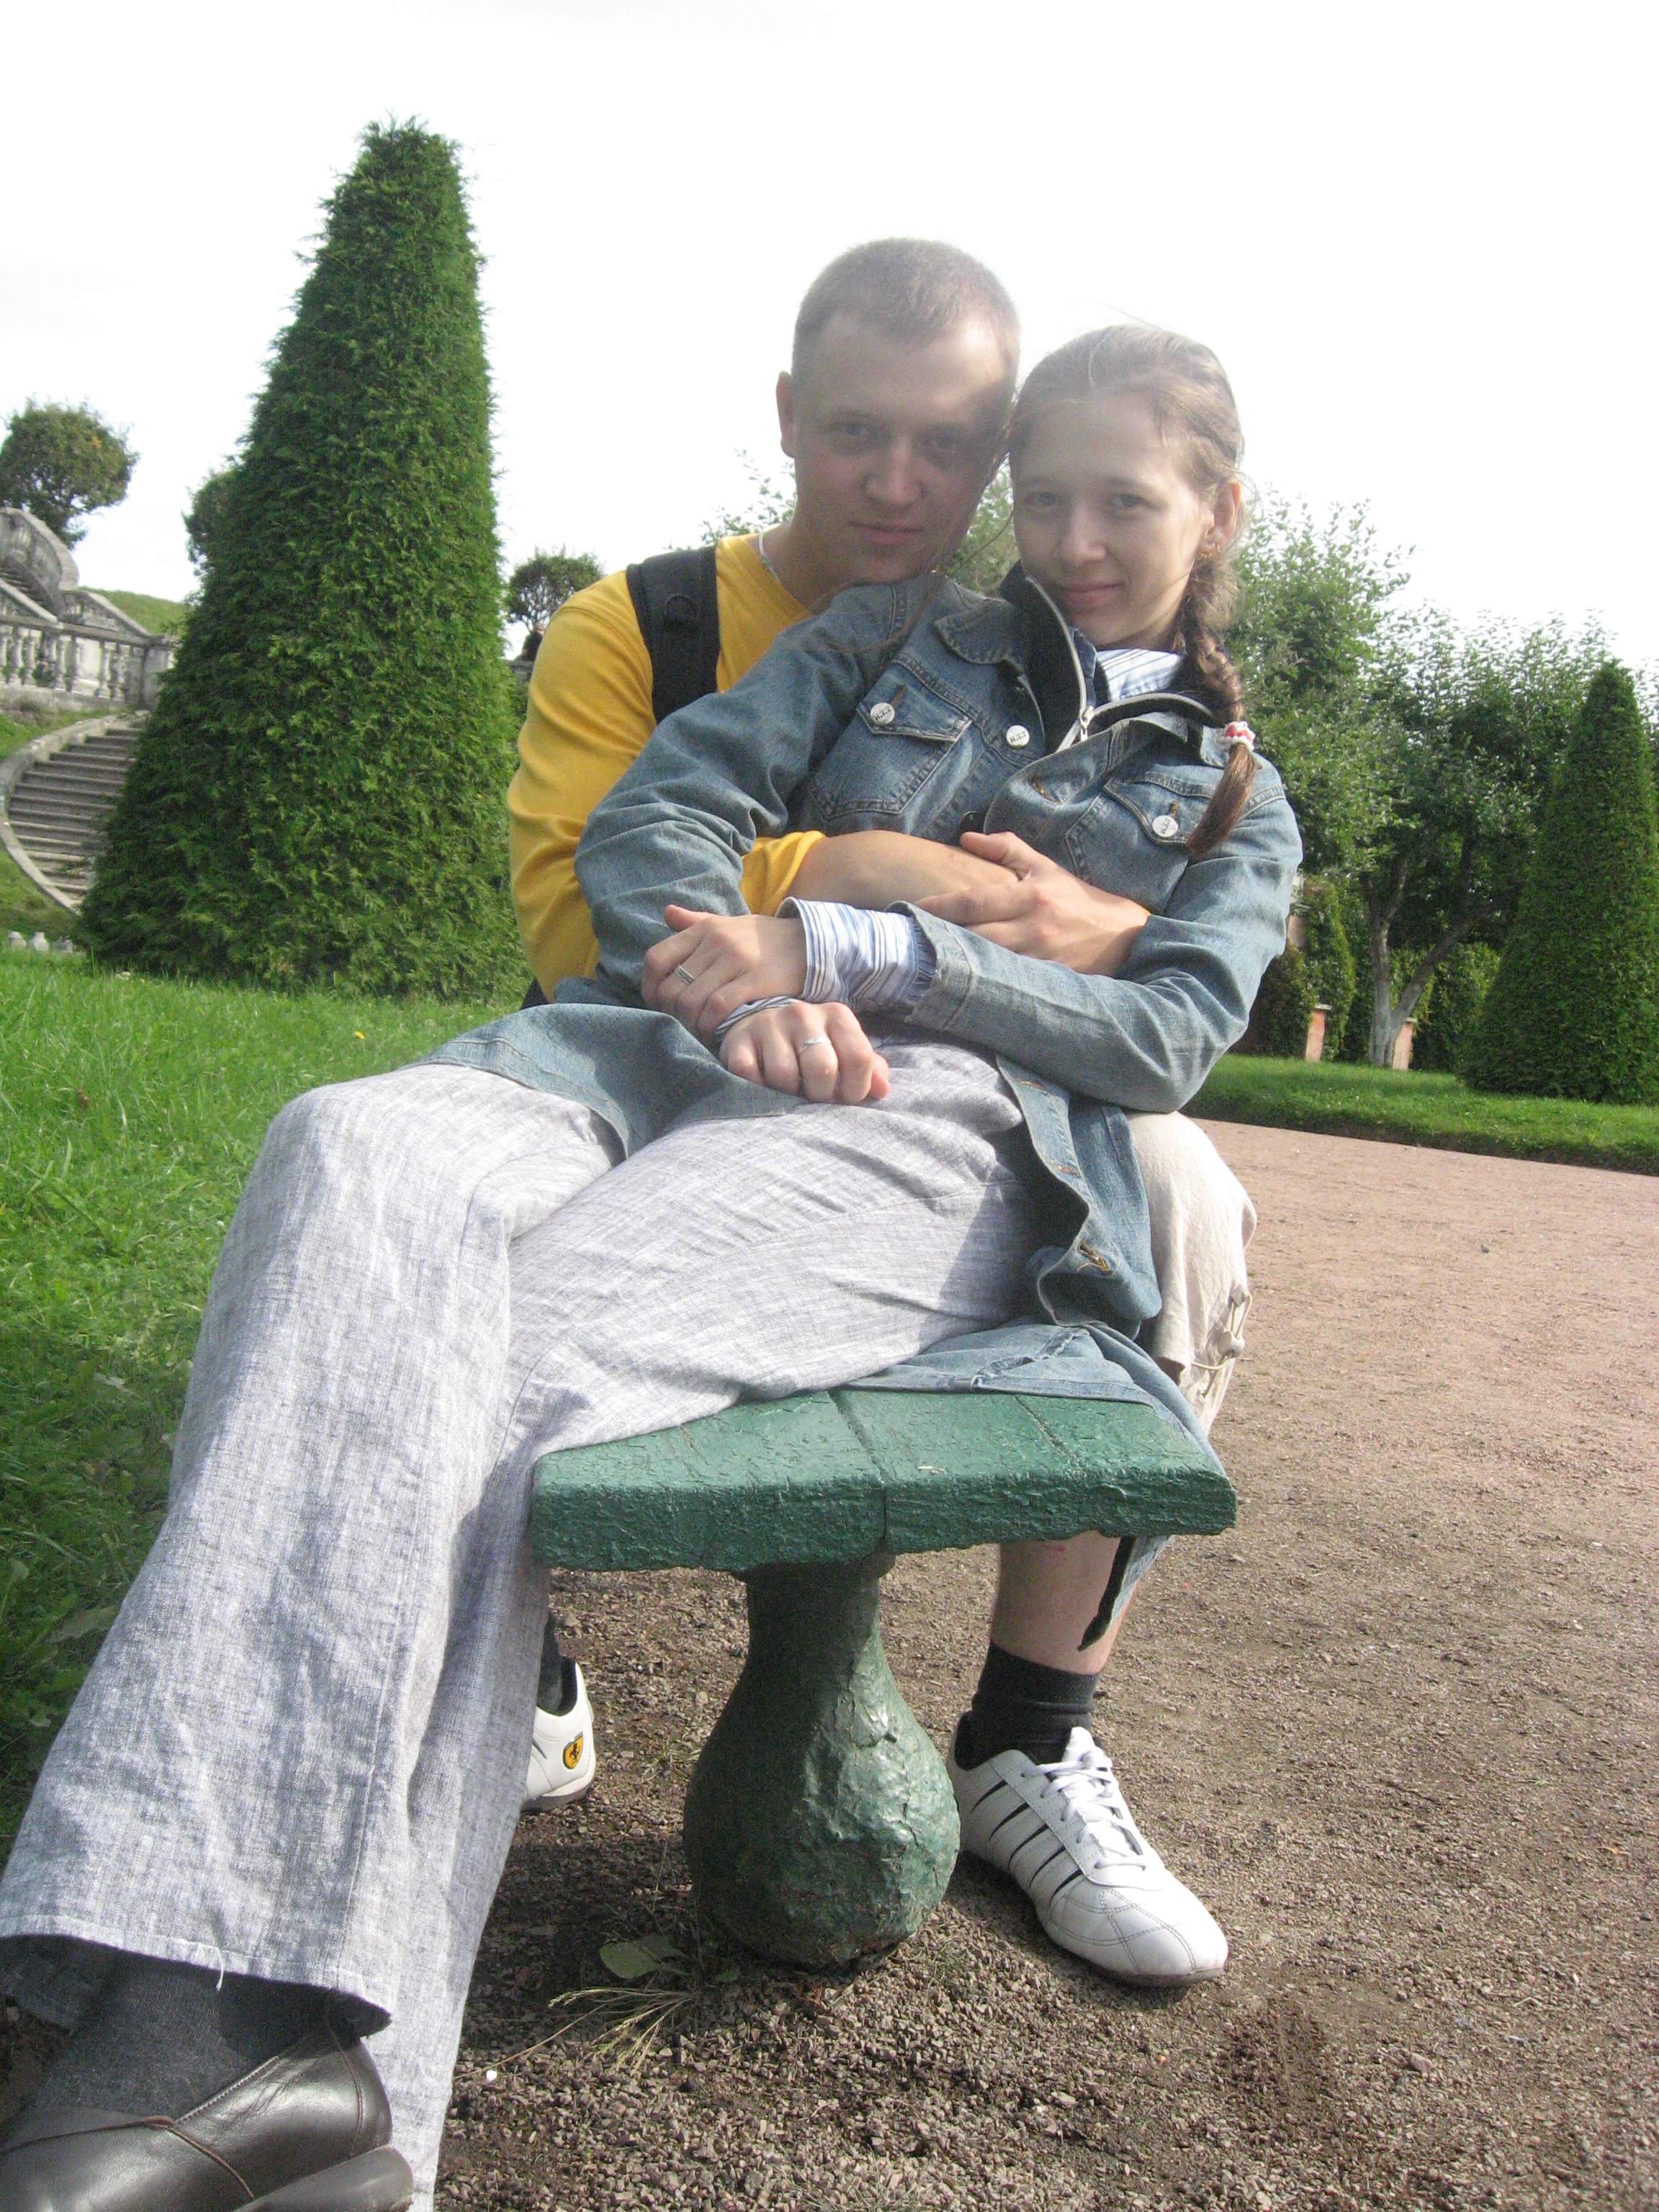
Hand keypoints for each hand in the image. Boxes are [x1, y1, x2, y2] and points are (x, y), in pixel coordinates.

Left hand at [642, 907, 807, 1038]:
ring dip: (690, 1024)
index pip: (656, 958)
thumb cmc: (763, 938)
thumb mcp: (728, 923)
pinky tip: (714, 1032)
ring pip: (692, 1001)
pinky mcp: (755, 980)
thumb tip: (667, 912)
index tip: (659, 1003)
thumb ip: (695, 921)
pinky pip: (719, 1008)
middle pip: (672, 987)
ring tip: (697, 1032)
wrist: (808, 941)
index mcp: (704, 929)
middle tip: (681, 1024)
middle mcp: (715, 942)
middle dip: (671, 1013)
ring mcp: (735, 960)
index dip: (649, 986)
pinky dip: (710, 1025)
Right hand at [720, 1000, 890, 1103]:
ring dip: (789, 1094)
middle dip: (821, 1094)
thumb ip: (867, 1068)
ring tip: (790, 1089)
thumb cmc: (811, 1045)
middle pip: (822, 1068)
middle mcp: (803, 1013)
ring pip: (784, 1075)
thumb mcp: (842, 1050)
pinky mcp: (738, 1041)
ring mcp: (768, 1024)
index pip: (858, 1057)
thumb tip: (882, 1090)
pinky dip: (759, 1088)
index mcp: (836, 1015)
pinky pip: (750, 1075)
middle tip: (815, 1096)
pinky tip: (764, 1083)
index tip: (845, 1097)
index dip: (856, 1088)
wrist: (760, 1024)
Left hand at [915, 831, 1150, 974]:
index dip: (939, 907)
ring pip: (987, 964)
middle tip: (905, 939)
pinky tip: (958, 984)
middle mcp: (1032, 928)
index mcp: (1030, 896)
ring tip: (923, 961)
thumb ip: (1006, 849)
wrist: (1124, 937)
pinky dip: (983, 983)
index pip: (974, 901)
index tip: (911, 909)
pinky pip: (1006, 984)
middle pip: (973, 936)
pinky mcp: (1046, 983)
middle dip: (939, 938)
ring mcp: (1039, 960)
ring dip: (956, 963)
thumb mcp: (1046, 868)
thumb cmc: (1078, 900)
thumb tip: (965, 838)